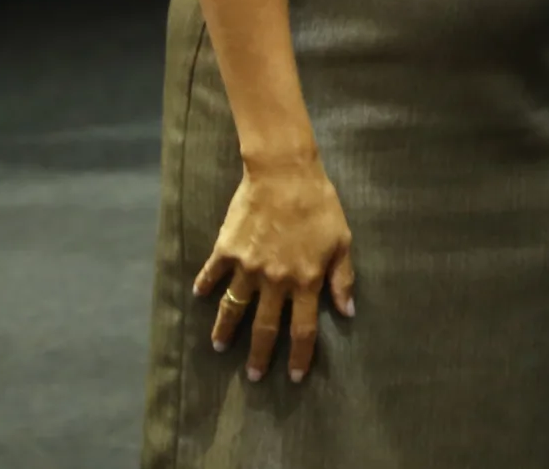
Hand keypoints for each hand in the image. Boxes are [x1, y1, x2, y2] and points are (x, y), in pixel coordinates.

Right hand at [193, 156, 354, 383]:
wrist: (285, 173)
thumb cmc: (319, 205)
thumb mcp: (341, 241)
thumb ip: (343, 278)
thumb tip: (347, 312)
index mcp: (305, 280)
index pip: (303, 328)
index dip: (301, 355)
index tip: (296, 376)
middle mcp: (274, 280)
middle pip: (265, 328)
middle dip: (260, 356)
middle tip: (253, 376)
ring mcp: (247, 266)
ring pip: (233, 308)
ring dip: (225, 330)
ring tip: (219, 347)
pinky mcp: (227, 249)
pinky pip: (213, 273)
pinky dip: (206, 285)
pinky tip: (200, 295)